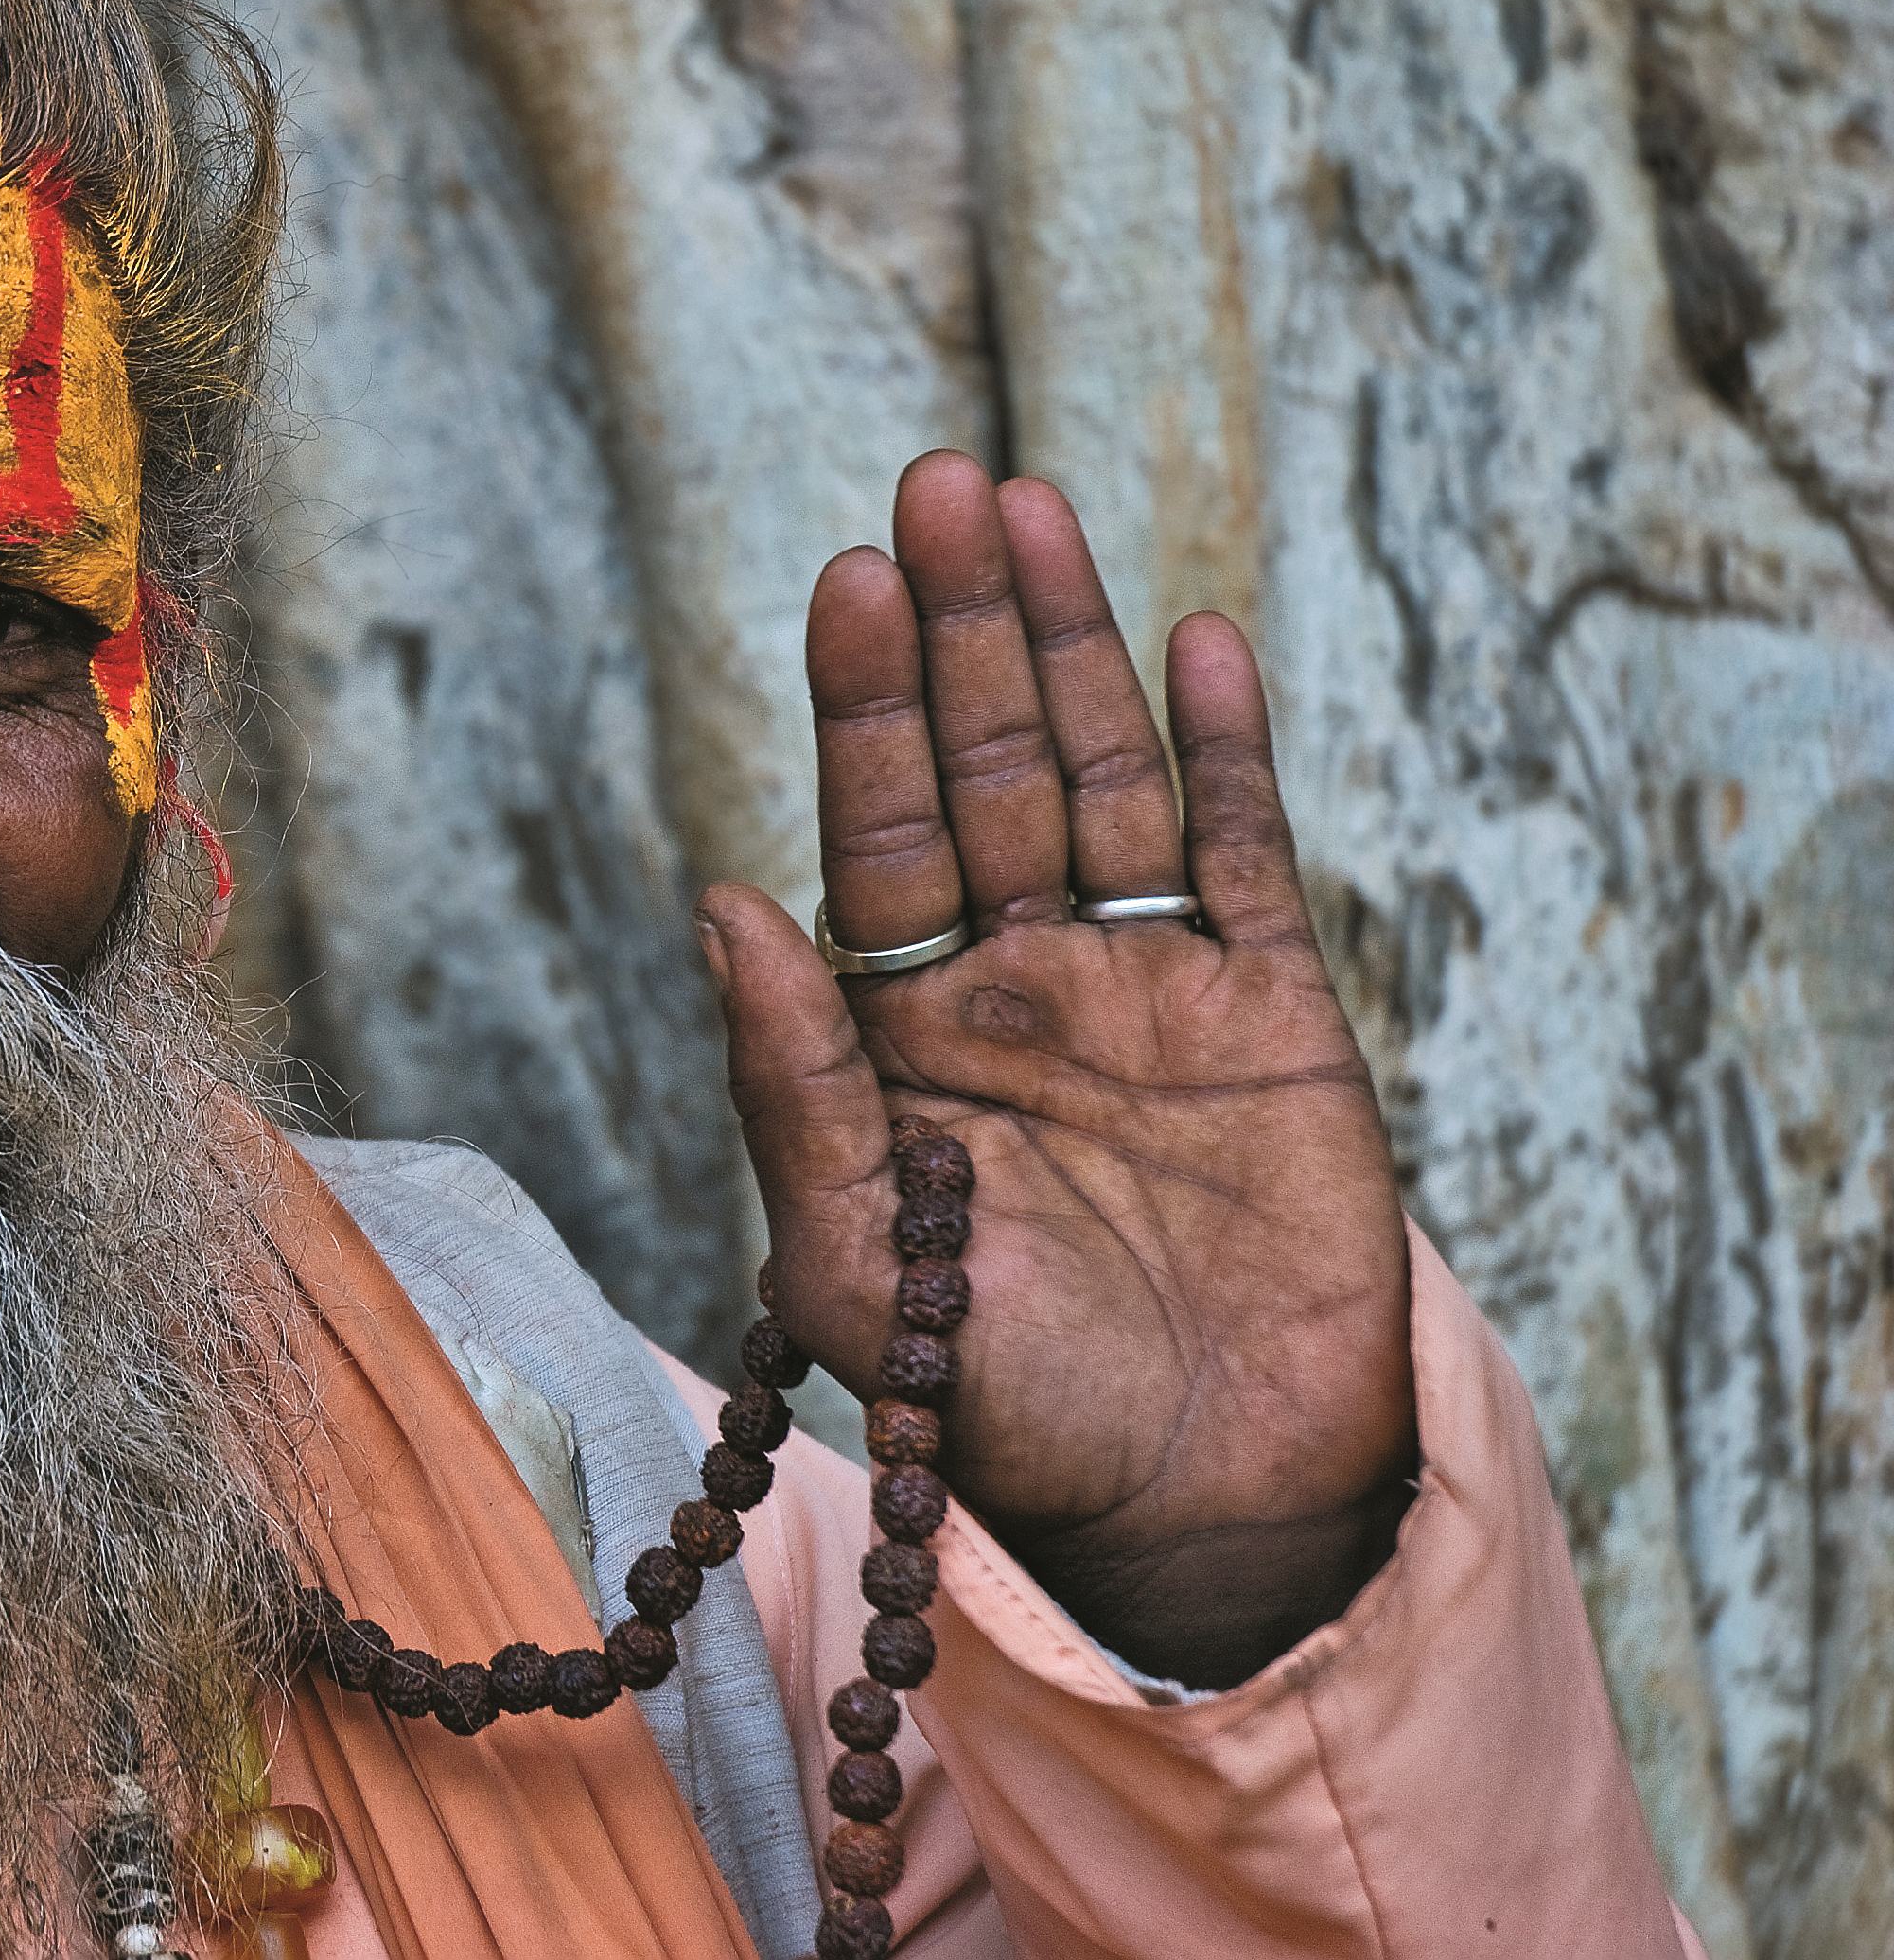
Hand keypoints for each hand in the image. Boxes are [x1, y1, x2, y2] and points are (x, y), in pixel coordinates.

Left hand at [697, 453, 1416, 1688]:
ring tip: (1029, 509)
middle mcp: (1015, 981)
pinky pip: (1239, 857)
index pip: (876, 830)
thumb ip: (790, 1079)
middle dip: (961, 629)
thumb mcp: (853, 1253)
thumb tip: (716, 898)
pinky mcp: (1273, 1017)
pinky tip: (1189, 638)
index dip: (862, 706)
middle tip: (939, 481)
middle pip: (986, 766)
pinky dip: (1221, 750)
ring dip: (1070, 645)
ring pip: (1103, 778)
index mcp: (901, 1028)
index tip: (849, 578)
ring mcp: (1145, 988)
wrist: (1197, 1507)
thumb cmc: (998, 1402)